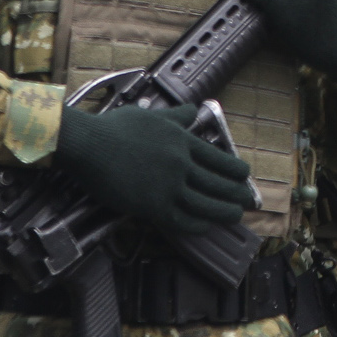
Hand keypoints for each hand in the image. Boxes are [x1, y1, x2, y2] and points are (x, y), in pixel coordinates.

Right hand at [55, 105, 255, 235]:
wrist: (88, 144)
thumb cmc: (114, 128)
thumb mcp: (151, 115)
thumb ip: (175, 116)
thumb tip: (193, 109)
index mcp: (182, 141)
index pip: (218, 159)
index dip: (235, 170)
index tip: (244, 176)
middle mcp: (181, 164)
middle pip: (218, 183)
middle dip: (236, 194)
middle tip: (248, 201)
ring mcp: (168, 186)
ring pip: (206, 204)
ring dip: (224, 212)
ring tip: (235, 216)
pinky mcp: (152, 205)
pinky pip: (183, 220)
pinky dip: (198, 225)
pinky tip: (205, 226)